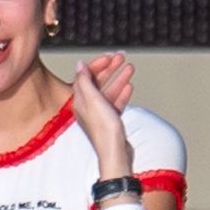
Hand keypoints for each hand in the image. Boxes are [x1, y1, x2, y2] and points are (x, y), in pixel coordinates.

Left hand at [72, 52, 134, 167]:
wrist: (115, 153)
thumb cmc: (103, 129)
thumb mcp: (93, 100)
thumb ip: (85, 81)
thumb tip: (79, 64)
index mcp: (79, 100)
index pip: (85, 76)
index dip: (98, 64)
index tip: (110, 56)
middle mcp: (87, 107)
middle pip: (98, 82)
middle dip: (110, 69)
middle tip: (122, 57)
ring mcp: (99, 115)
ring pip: (109, 91)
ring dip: (119, 79)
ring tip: (130, 68)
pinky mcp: (109, 122)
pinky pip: (115, 103)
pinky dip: (122, 94)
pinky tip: (130, 86)